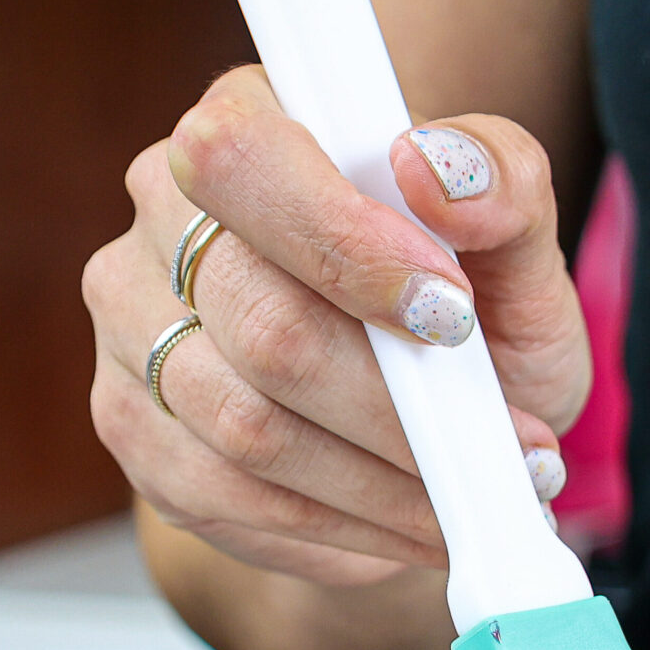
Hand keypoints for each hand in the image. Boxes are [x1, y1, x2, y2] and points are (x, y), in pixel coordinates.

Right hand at [84, 66, 589, 589]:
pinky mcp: (133, 425)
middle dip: (399, 412)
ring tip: (475, 499)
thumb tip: (436, 168)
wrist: (430, 391)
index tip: (450, 318)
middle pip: (264, 328)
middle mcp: (161, 215)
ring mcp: (130, 325)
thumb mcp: (519, 240)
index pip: (243, 161)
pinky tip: (410, 525)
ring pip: (246, 430)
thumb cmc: (470, 301)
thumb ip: (505, 181)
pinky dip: (341, 529)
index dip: (346, 246)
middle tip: (507, 454)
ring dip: (382, 487)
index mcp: (246, 120)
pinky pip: (227, 498)